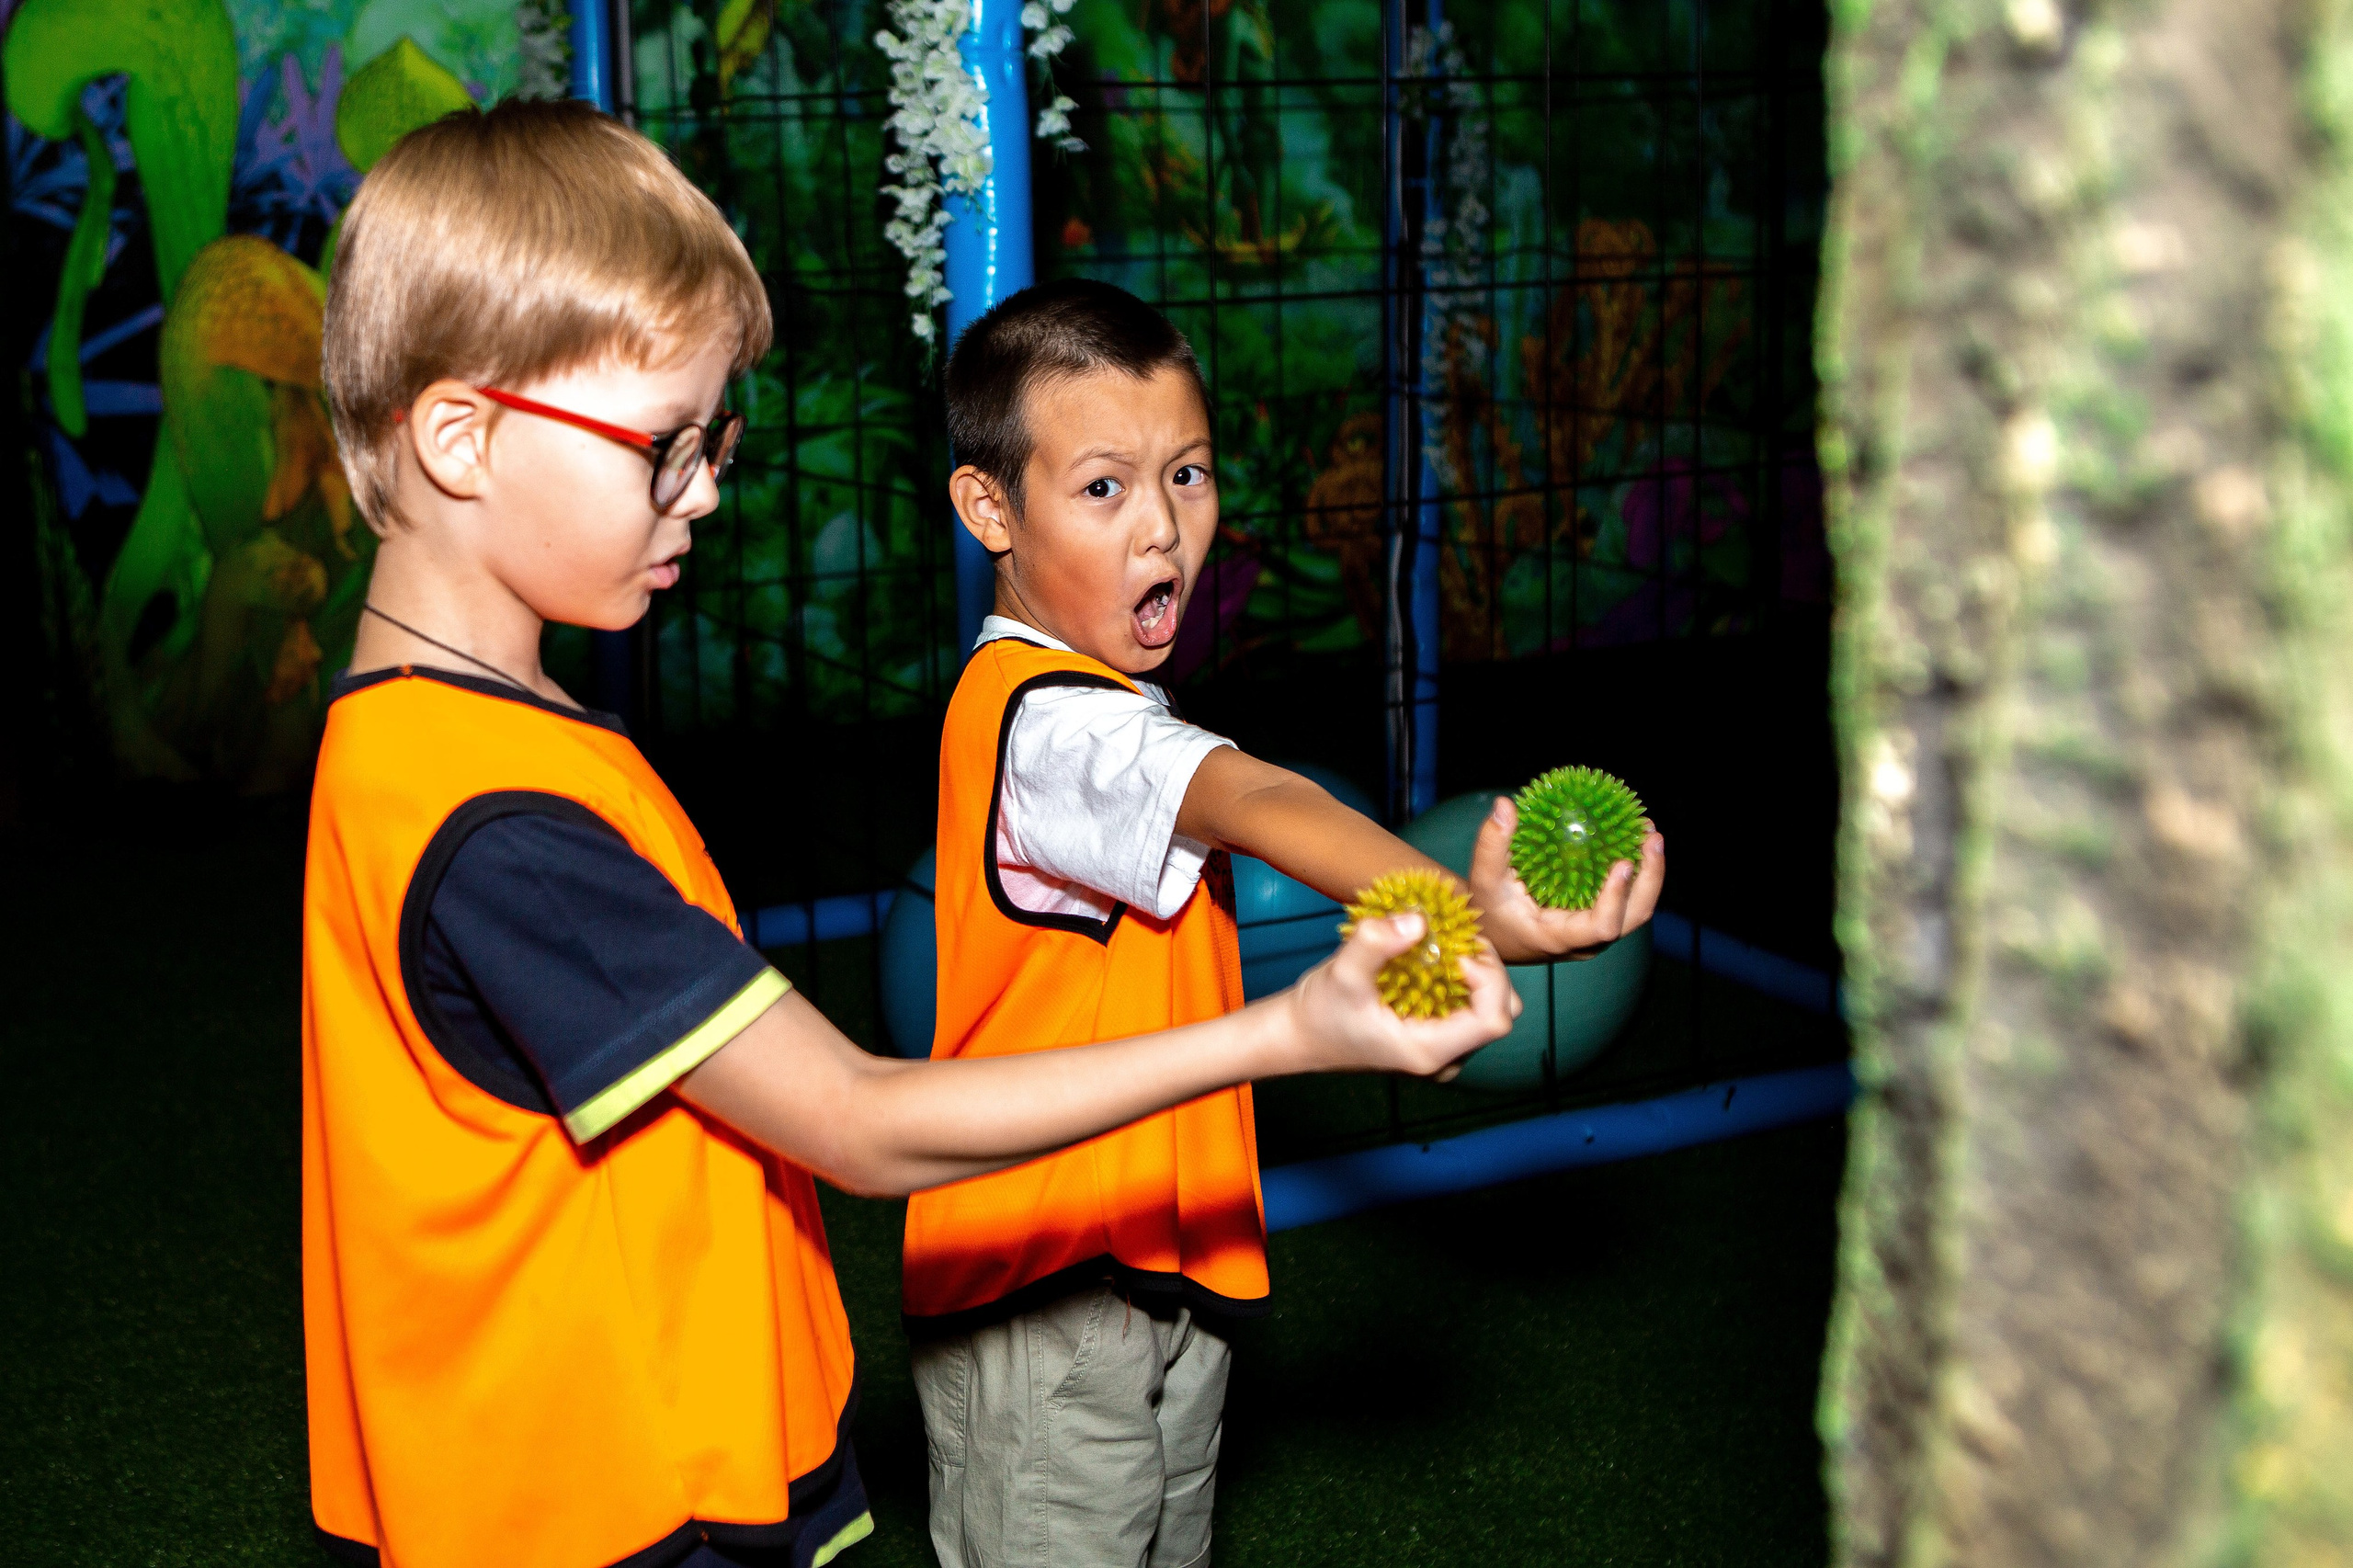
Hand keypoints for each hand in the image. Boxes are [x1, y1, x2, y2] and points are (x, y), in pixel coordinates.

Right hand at [1283, 911, 1521, 1081]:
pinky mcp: (1436, 1040)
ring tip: (1446, 949)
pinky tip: (1437, 963)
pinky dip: (1463, 983)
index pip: (1495, 1019)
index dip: (1489, 977)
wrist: (1298, 1036)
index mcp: (1430, 1051)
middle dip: (1487, 970)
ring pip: (1489, 1010)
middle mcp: (1444, 1059)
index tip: (1457, 950)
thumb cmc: (1318, 1011)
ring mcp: (1443, 1053)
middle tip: (1455, 941)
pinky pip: (1470, 1010)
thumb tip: (1419, 919)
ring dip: (1477, 974)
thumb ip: (1377, 942)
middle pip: (1500, 1012)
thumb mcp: (1342, 972)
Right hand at [1468, 794, 1664, 963]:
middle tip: (1651, 836)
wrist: (1495, 936)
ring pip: (1637, 909)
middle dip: (1651, 877)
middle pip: (1634, 916)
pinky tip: (1634, 840)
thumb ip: (1491, 844)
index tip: (1623, 862)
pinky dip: (1637, 873)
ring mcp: (1596, 933)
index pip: (1602, 927)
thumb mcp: (1484, 879)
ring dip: (1650, 872)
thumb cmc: (1489, 912)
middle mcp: (1586, 941)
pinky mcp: (1598, 920)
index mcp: (1560, 937)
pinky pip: (1627, 901)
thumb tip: (1505, 805)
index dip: (1617, 897)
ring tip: (1649, 833)